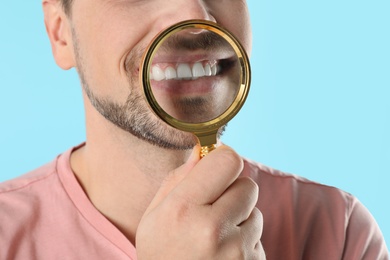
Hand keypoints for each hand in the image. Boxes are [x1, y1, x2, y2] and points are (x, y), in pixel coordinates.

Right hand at [136, 145, 265, 258]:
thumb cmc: (160, 254)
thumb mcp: (154, 215)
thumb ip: (178, 179)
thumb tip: (204, 151)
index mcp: (183, 210)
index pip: (228, 161)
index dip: (224, 159)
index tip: (217, 166)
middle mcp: (213, 230)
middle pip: (248, 184)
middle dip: (233, 190)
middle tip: (214, 207)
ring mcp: (237, 252)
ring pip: (256, 212)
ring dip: (240, 218)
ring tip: (216, 237)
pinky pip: (259, 237)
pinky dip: (245, 240)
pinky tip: (223, 254)